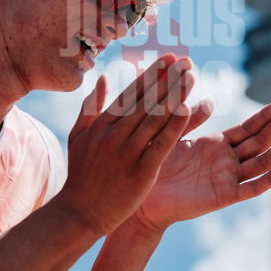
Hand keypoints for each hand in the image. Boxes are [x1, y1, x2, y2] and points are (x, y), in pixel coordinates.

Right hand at [54, 56, 194, 235]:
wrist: (79, 213)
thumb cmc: (80, 174)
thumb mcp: (78, 137)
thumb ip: (90, 107)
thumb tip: (102, 78)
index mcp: (101, 124)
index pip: (131, 93)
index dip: (151, 74)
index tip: (168, 58)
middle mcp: (114, 134)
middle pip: (146, 101)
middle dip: (168, 78)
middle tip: (186, 61)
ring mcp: (127, 153)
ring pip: (155, 118)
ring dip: (175, 94)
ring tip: (191, 77)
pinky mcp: (140, 172)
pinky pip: (161, 145)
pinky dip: (174, 126)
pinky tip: (188, 109)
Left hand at [134, 99, 270, 231]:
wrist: (144, 197)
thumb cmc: (155, 165)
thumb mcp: (174, 135)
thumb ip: (191, 120)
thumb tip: (210, 101)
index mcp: (217, 143)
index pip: (248, 127)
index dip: (265, 116)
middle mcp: (227, 160)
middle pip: (260, 141)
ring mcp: (228, 178)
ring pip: (261, 162)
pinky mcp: (225, 196)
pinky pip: (251, 188)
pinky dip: (268, 179)